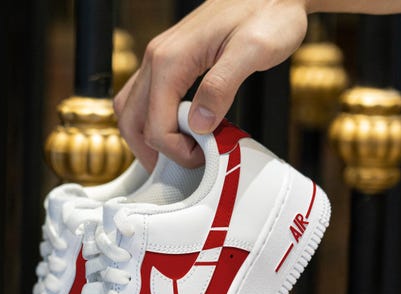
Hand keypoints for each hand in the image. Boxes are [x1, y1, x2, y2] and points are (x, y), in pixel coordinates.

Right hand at [114, 0, 308, 170]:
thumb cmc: (270, 11)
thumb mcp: (255, 49)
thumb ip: (222, 86)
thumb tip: (199, 123)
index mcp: (170, 60)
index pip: (155, 125)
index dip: (175, 152)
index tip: (202, 157)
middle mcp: (156, 58)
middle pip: (131, 120)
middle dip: (150, 152)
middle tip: (175, 169)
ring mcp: (159, 58)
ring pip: (130, 109)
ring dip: (145, 138)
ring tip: (172, 154)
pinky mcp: (167, 60)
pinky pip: (143, 97)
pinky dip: (151, 120)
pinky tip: (174, 129)